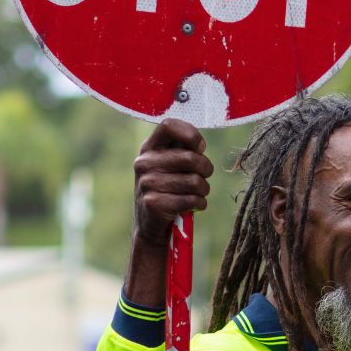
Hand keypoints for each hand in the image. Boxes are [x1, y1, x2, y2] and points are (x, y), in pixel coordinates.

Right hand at [132, 119, 211, 247]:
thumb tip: (199, 146)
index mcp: (149, 148)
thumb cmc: (168, 189)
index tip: (199, 147)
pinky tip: (194, 206)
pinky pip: (191, 199)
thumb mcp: (169, 165)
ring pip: (194, 181)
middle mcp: (144, 163)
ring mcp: (147, 183)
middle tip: (205, 176)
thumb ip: (182, 150)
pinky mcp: (154, 203)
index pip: (168, 126)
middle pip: (190, 158)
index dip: (190, 134)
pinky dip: (200, 204)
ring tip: (199, 193)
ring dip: (204, 189)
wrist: (150, 224)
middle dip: (206, 168)